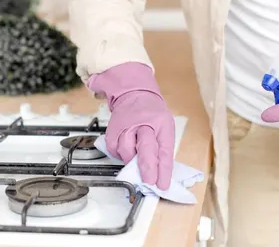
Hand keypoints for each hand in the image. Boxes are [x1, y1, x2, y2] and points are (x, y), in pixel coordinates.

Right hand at [88, 62, 174, 189]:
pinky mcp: (113, 130)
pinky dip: (120, 155)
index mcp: (162, 124)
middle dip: (147, 166)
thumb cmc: (152, 115)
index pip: (164, 150)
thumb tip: (158, 174)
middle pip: (145, 146)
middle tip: (149, 181)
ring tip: (135, 161)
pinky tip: (125, 151)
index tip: (162, 184)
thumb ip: (162, 149)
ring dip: (132, 161)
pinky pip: (114, 150)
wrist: (134, 94)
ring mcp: (126, 126)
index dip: (163, 169)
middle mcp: (144, 124)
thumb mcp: (165, 127)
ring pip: (126, 150)